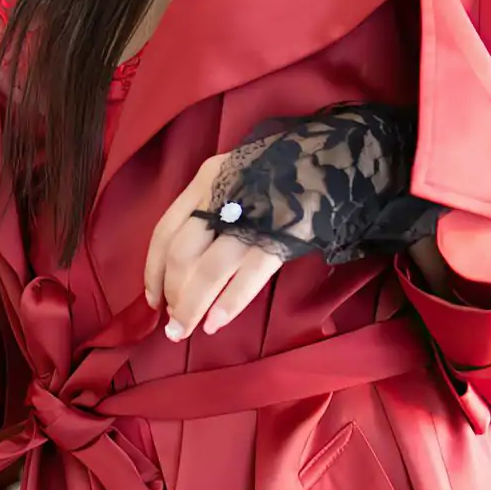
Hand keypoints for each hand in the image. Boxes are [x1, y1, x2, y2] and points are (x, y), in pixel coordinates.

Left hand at [144, 153, 287, 339]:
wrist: (337, 159)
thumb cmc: (284, 174)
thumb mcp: (237, 180)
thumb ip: (213, 212)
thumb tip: (186, 268)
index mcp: (207, 180)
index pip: (166, 231)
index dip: (154, 271)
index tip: (153, 301)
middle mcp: (222, 194)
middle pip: (182, 254)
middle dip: (173, 295)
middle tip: (174, 325)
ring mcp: (252, 215)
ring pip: (210, 269)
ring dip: (192, 305)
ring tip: (186, 330)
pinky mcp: (282, 233)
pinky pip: (249, 275)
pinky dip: (229, 303)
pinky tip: (216, 323)